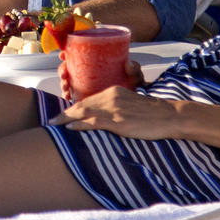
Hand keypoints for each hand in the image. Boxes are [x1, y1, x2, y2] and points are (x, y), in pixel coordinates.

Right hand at [59, 58, 143, 98]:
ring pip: (68, 81)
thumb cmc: (134, 83)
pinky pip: (73, 95)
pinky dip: (68, 95)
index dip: (67, 53)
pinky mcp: (86, 96)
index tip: (63, 56)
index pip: (78, 54)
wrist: (136, 100)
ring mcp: (86, 84)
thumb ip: (133, 69)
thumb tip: (128, 63)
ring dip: (64, 84)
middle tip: (64, 75)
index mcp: (97, 61)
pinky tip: (68, 98)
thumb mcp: (135, 74)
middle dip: (62, 71)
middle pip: (69, 68)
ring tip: (66, 88)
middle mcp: (88, 71)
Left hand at [60, 82, 177, 139]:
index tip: (61, 115)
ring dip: (66, 119)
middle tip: (50, 120)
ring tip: (54, 125)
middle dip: (64, 113)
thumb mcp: (131, 103)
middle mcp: (111, 97)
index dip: (72, 108)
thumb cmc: (151, 113)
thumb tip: (103, 116)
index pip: (87, 100)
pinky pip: (94, 122)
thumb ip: (116, 106)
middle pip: (81, 105)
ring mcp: (114, 109)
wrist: (169, 116)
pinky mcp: (118, 121)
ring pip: (83, 112)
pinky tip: (70, 128)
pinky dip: (80, 125)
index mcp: (113, 91)